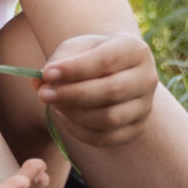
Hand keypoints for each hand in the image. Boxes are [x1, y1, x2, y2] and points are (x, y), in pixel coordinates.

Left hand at [36, 32, 157, 146]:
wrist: (112, 70)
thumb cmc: (90, 56)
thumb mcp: (74, 49)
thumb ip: (57, 62)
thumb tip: (39, 81)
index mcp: (134, 50)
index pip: (107, 60)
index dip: (75, 69)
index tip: (47, 73)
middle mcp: (147, 78)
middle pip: (112, 91)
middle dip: (72, 95)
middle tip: (43, 95)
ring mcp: (145, 106)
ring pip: (110, 118)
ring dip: (75, 115)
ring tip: (55, 105)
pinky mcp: (137, 128)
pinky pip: (107, 138)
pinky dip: (81, 132)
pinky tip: (66, 118)